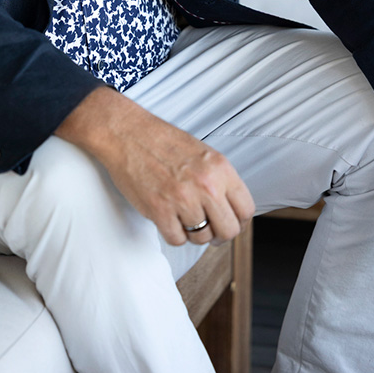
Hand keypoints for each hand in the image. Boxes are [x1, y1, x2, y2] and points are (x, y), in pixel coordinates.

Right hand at [55, 86, 254, 245]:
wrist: (127, 133)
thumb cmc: (163, 141)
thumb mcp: (203, 153)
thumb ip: (219, 180)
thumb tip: (231, 208)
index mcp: (220, 168)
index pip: (245, 210)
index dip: (239, 221)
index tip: (230, 222)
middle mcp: (205, 185)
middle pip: (228, 231)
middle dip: (219, 234)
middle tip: (208, 228)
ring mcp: (182, 199)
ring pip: (201, 238)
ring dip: (193, 232)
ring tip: (182, 215)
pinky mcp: (159, 210)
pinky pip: (177, 239)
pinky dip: (173, 233)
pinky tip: (168, 217)